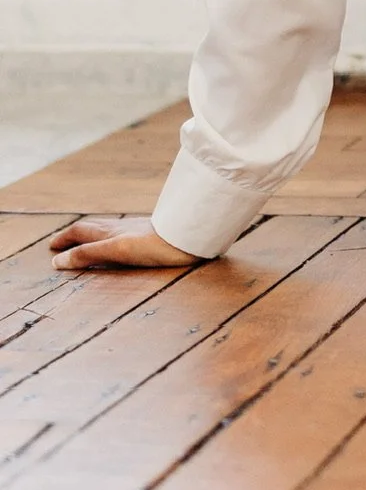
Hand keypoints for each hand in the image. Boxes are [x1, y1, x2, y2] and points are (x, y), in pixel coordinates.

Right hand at [49, 217, 198, 271]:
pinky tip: (122, 239)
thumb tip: (57, 261)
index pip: (81, 232)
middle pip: (92, 228)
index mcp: (110, 233)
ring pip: (107, 228)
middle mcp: (120, 228)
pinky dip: (111, 236)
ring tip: (87, 240)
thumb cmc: (154, 246)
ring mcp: (136, 229)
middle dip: (74, 235)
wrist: (190, 238)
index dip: (64, 239)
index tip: (51, 247)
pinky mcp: (150, 234)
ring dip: (92, 234)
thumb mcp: (115, 251)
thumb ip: (87, 254)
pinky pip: (123, 232)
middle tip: (61, 243)